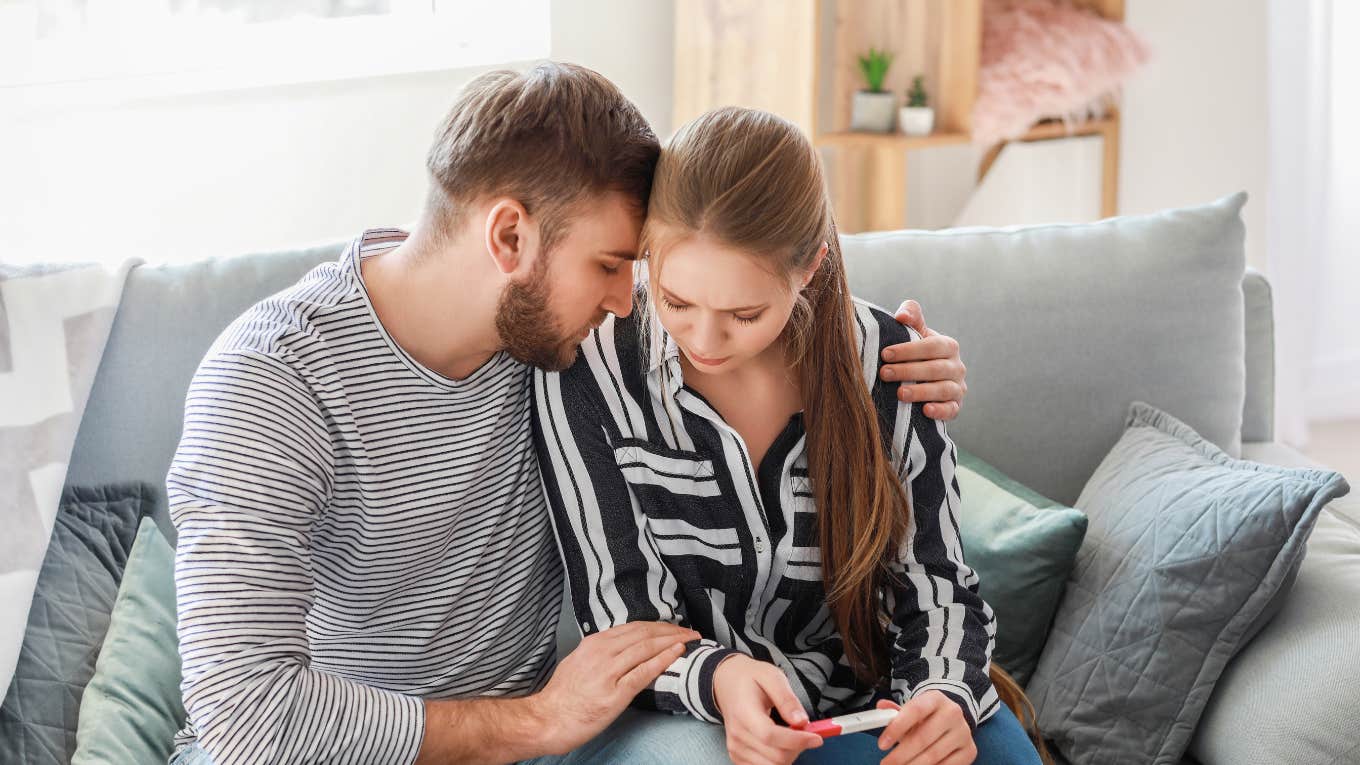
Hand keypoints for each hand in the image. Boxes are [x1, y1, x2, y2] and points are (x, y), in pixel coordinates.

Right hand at [534, 621, 698, 754]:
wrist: (547, 720)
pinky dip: (663, 660)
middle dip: (670, 631)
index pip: (633, 627)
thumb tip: (621, 648)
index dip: (658, 626)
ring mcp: (608, 672)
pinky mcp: (615, 694)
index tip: (673, 628)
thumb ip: (600, 653)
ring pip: (646, 648)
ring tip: (690, 640)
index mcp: (594, 643)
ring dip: (673, 641)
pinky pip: (643, 672)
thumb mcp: (578, 663)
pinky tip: (677, 654)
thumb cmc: (562, 697)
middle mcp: (601, 652)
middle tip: (689, 632)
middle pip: (644, 634)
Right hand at [713, 655, 822, 764]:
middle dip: (798, 748)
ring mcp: (736, 748)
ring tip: (792, 736)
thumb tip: (802, 721)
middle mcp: (737, 735)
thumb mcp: (772, 677)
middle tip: (806, 733)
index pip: (771, 736)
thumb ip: (787, 699)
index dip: (797, 741)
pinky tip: (781, 744)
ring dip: (790, 755)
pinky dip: (778, 760)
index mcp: (744, 713)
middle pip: (775, 757)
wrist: (727, 683)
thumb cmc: (750, 679)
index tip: (816, 737)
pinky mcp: (737, 757)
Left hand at [874, 692, 975, 764]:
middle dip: (900, 755)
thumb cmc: (927, 717)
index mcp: (936, 699)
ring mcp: (963, 733)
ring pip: (933, 755)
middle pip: (922, 738)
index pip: (915, 710)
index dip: (897, 728)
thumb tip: (880, 707)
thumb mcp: (912, 710)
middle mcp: (953, 713)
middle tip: (886, 763)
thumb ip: (895, 712)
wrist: (953, 722)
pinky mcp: (969, 751)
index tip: (881, 744)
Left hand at [881, 299, 966, 420]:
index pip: (932, 346)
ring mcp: (958, 387)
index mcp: (948, 346)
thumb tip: (901, 316)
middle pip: (935, 369)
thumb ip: (911, 316)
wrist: (925, 379)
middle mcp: (957, 366)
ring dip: (921, 392)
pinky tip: (925, 411)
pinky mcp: (956, 406)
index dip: (908, 350)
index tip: (885, 354)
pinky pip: (951, 409)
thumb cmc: (917, 352)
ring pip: (943, 390)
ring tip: (899, 394)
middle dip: (908, 371)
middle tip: (884, 373)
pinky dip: (940, 411)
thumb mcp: (915, 332)